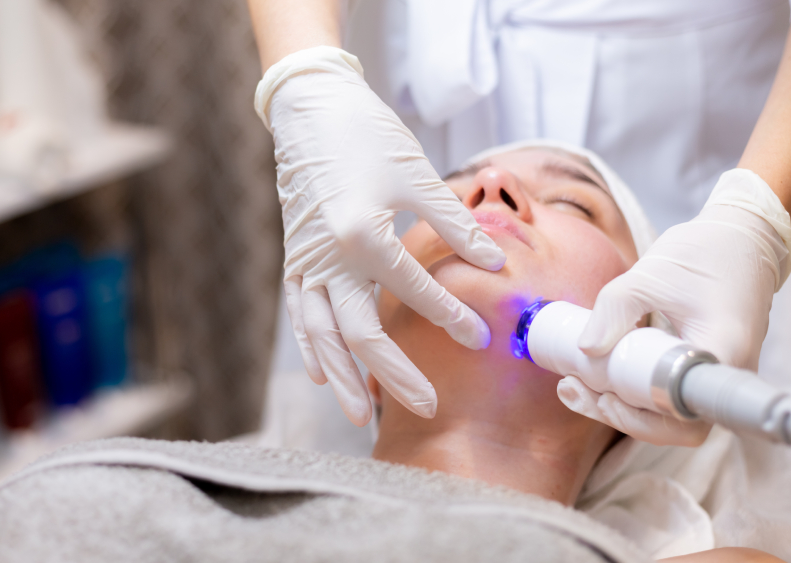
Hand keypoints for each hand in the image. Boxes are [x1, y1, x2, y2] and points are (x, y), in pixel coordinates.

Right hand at [256, 47, 505, 425]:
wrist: (311, 108)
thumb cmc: (367, 135)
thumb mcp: (417, 175)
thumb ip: (455, 223)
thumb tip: (496, 261)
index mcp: (363, 234)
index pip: (413, 290)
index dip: (451, 316)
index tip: (481, 338)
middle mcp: (330, 257)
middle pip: (360, 333)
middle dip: (394, 374)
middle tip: (428, 406)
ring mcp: (307, 261)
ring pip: (322, 335)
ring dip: (344, 377)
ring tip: (363, 415)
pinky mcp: (295, 259)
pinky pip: (300, 315)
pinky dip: (312, 348)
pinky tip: (325, 374)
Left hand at [570, 169, 790, 444]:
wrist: (743, 240)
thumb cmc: (704, 254)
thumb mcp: (651, 275)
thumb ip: (615, 310)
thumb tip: (586, 349)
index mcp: (722, 352)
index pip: (684, 413)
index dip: (642, 418)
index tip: (607, 396)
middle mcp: (725, 375)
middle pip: (673, 423)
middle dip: (620, 416)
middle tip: (574, 390)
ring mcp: (716, 376)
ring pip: (668, 414)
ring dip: (621, 407)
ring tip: (573, 387)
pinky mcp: (701, 371)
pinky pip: (667, 395)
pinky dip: (632, 391)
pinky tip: (595, 378)